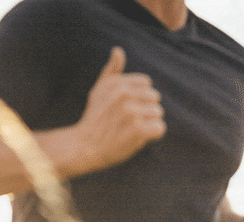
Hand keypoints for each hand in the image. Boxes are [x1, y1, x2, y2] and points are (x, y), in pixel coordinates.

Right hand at [74, 47, 165, 172]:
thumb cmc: (93, 121)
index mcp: (117, 84)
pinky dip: (152, 135)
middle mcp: (124, 95)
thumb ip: (110, 72)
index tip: (123, 110)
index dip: (138, 99)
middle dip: (145, 110)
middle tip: (126, 123)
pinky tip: (138, 138)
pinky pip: (159, 128)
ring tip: (130, 131)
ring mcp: (131, 112)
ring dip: (148, 124)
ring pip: (158, 114)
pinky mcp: (138, 129)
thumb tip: (118, 51)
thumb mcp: (98, 91)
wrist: (83, 148)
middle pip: (155, 98)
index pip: (146, 84)